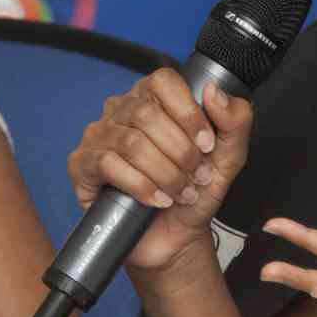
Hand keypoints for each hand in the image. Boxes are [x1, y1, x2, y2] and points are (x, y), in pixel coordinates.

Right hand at [67, 68, 253, 272]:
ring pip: (130, 142)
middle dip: (181, 151)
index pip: (163, 81)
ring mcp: (98, 136)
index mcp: (153, 98)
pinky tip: (157, 200)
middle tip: (198, 176)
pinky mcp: (82, 165)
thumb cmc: (196, 190)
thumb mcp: (228, 156)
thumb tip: (212, 90)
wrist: (177, 235)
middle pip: (146, 114)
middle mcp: (121, 110)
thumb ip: (235, 120)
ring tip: (181, 192)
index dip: (188, 113)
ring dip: (165, 173)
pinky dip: (140, 186)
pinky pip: (108, 165)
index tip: (207, 144)